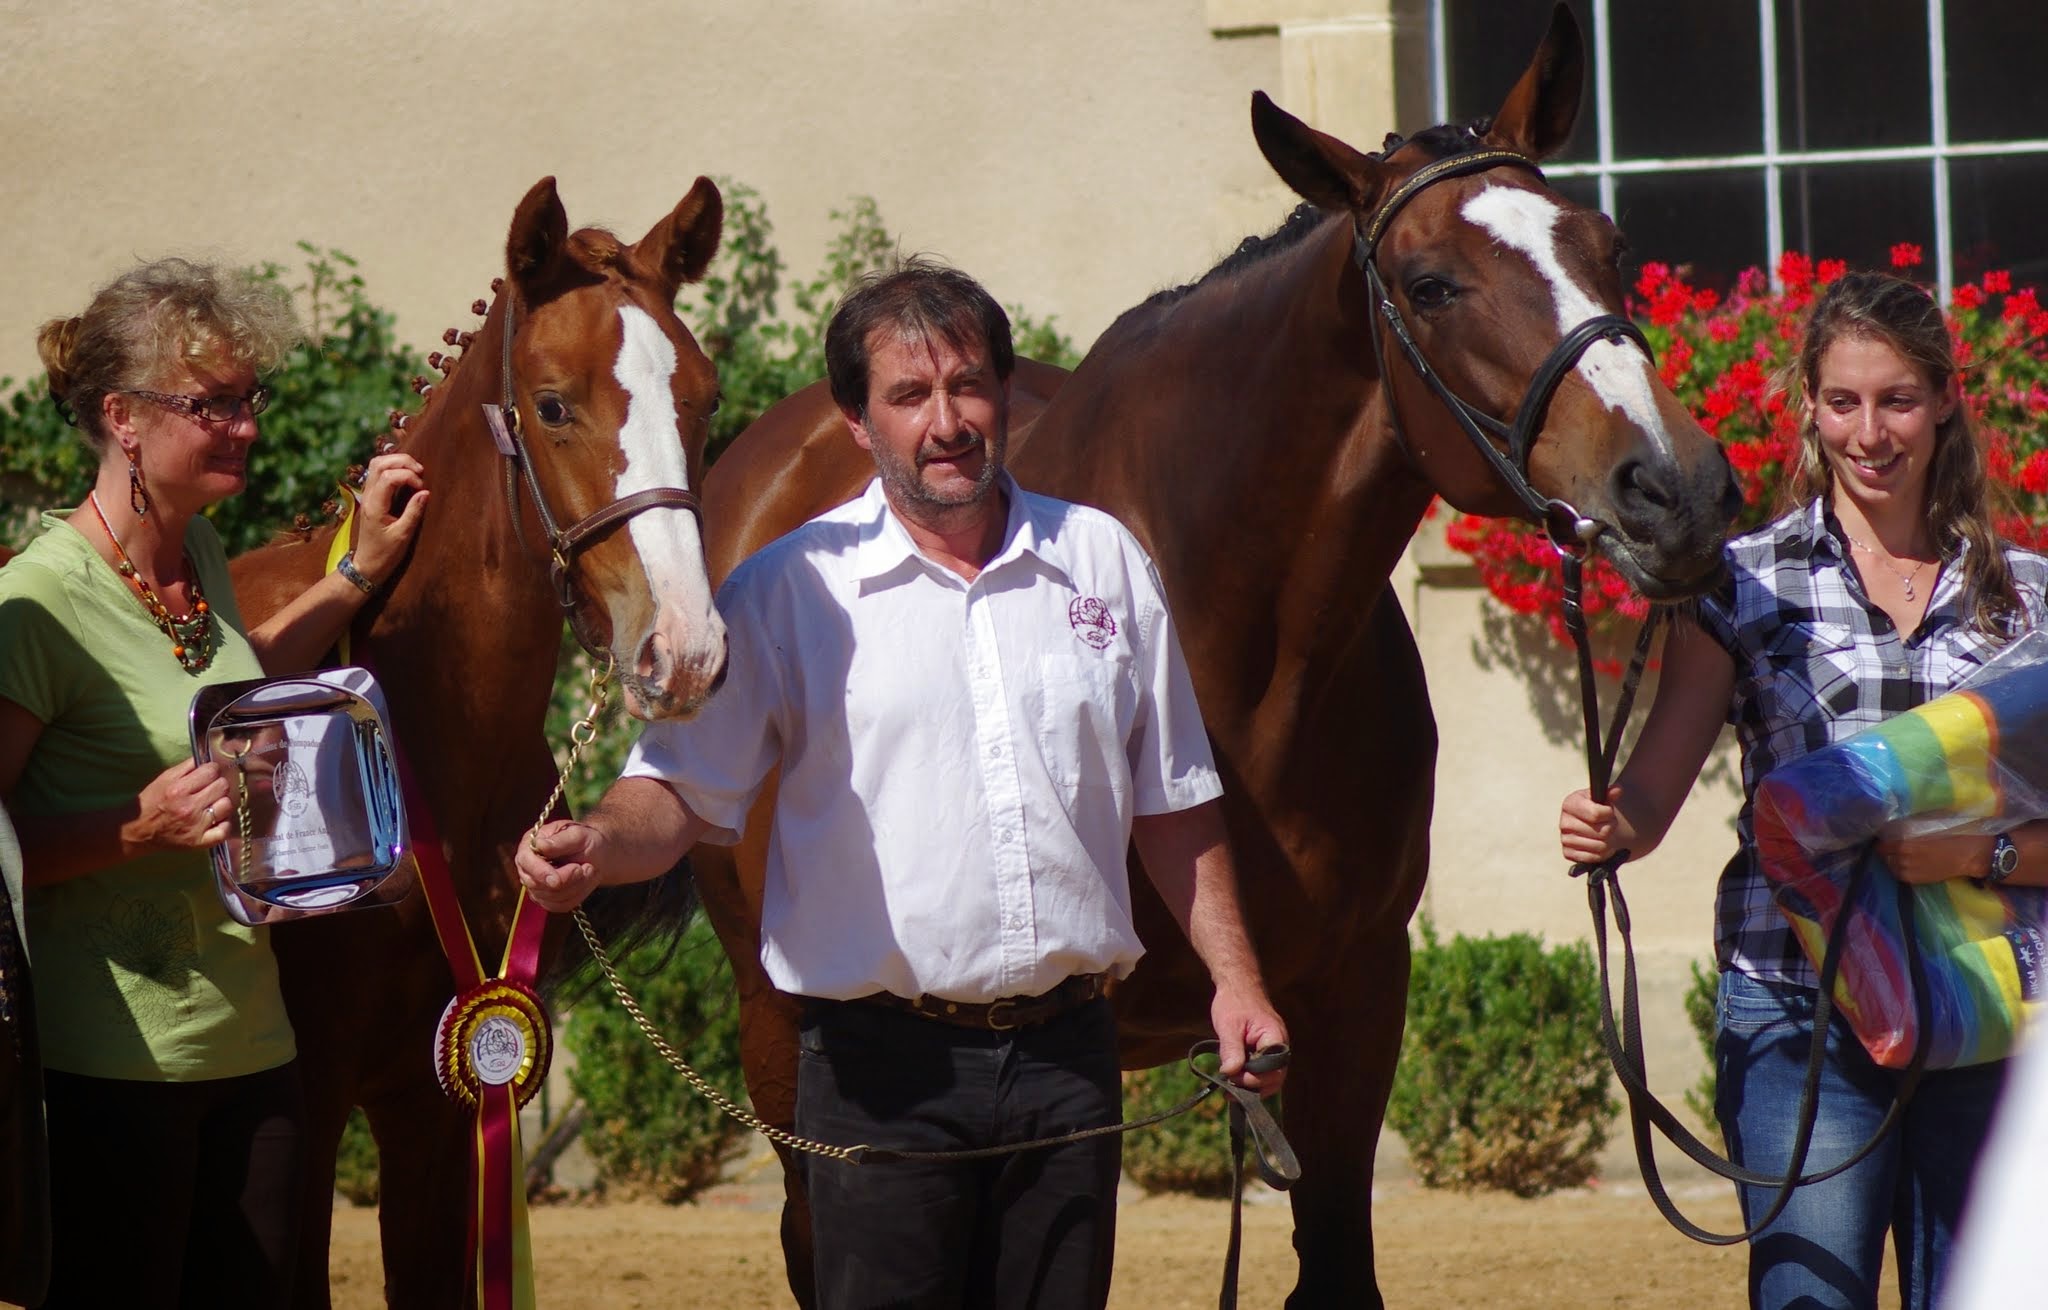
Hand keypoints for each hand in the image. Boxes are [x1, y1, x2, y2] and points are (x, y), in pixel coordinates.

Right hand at [133, 758, 231, 851]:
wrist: (137, 831)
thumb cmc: (152, 802)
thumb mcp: (164, 778)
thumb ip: (187, 767)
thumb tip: (209, 759)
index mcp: (178, 789)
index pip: (212, 771)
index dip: (211, 770)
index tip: (207, 774)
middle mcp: (188, 808)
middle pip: (222, 787)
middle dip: (217, 784)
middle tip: (209, 789)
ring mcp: (195, 826)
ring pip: (227, 806)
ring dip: (221, 803)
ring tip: (211, 804)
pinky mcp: (199, 842)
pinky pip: (225, 830)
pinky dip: (224, 824)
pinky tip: (215, 820)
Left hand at [348, 452, 428, 585]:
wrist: (367, 565)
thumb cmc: (385, 553)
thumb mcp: (403, 535)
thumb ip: (413, 512)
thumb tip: (425, 492)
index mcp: (375, 505)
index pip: (390, 477)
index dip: (409, 477)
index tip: (422, 489)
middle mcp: (368, 496)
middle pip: (379, 463)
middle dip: (402, 462)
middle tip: (420, 472)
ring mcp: (367, 495)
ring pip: (376, 464)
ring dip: (396, 462)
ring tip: (414, 472)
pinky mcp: (370, 497)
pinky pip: (377, 473)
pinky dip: (392, 468)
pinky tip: (404, 477)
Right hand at [515, 819, 607, 912]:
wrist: (598, 854)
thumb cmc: (587, 840)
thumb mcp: (579, 834)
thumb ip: (560, 841)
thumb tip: (540, 845)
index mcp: (529, 845)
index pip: (525, 861)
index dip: (540, 873)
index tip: (557, 880)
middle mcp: (528, 867)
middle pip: (537, 885)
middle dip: (566, 880)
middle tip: (587, 867)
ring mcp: (535, 885)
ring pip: (551, 898)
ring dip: (576, 886)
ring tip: (589, 870)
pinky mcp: (547, 900)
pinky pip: (561, 905)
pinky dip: (578, 895)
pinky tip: (586, 881)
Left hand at [1210, 985, 1287, 1097]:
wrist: (1238, 985)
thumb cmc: (1235, 1002)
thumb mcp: (1229, 1026)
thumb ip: (1231, 1049)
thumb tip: (1231, 1073)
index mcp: (1275, 1038)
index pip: (1273, 1069)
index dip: (1255, 1079)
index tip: (1233, 1079)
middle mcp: (1279, 1046)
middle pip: (1274, 1078)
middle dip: (1253, 1087)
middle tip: (1229, 1091)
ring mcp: (1274, 1049)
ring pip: (1269, 1077)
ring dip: (1250, 1085)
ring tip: (1228, 1089)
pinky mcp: (1265, 1050)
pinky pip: (1262, 1069)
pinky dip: (1249, 1076)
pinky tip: (1233, 1079)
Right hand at [1560, 785, 1627, 864]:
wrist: (1586, 823)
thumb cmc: (1594, 808)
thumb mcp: (1601, 798)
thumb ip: (1609, 794)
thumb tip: (1617, 790)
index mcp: (1570, 804)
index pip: (1596, 814)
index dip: (1609, 814)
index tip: (1608, 812)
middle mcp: (1564, 822)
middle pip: (1602, 832)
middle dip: (1610, 828)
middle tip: (1607, 824)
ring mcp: (1565, 839)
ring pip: (1601, 846)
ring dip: (1608, 842)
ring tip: (1604, 835)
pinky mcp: (1568, 853)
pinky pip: (1594, 858)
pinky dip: (1601, 854)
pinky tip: (1599, 846)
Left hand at [1876, 831, 1995, 884]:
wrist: (1970, 853)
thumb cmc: (1952, 832)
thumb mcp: (1928, 821)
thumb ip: (1909, 823)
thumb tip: (1895, 820)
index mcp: (1904, 842)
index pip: (1881, 842)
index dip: (1882, 838)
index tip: (1885, 835)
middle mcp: (1902, 857)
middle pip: (1883, 854)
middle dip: (1887, 849)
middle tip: (1892, 844)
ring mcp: (1908, 870)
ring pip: (1890, 865)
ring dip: (1892, 859)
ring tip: (1900, 854)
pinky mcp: (1915, 880)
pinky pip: (1899, 874)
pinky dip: (1899, 868)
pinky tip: (1907, 863)